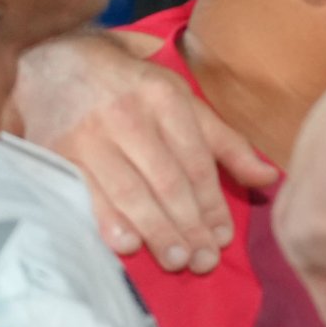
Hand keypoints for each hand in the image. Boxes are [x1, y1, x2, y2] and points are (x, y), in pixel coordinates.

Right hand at [13, 30, 273, 272]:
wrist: (55, 65)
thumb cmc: (131, 90)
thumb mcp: (182, 102)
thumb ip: (225, 143)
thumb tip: (270, 178)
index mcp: (167, 99)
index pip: (196, 160)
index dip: (212, 202)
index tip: (224, 238)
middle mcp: (131, 116)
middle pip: (167, 179)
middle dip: (188, 223)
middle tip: (203, 261)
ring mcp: (92, 135)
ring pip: (131, 190)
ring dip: (155, 230)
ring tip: (176, 261)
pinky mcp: (58, 153)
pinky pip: (86, 193)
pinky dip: (108, 220)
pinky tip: (126, 244)